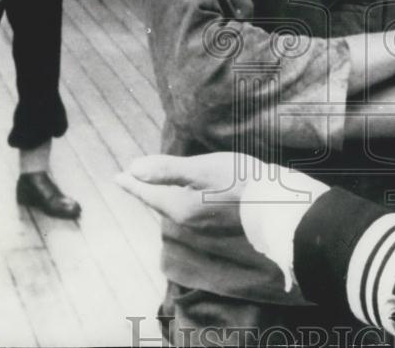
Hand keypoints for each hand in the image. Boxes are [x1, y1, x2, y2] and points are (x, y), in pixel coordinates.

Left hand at [116, 153, 260, 228]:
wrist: (278, 206)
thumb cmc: (239, 181)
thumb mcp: (202, 169)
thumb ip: (167, 170)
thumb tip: (132, 168)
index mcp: (180, 207)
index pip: (148, 193)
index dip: (132, 182)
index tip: (116, 176)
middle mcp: (189, 221)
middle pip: (161, 203)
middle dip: (147, 190)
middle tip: (133, 178)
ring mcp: (207, 225)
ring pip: (176, 208)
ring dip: (164, 195)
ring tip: (157, 185)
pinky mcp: (222, 224)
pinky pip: (191, 210)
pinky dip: (182, 199)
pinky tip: (189, 194)